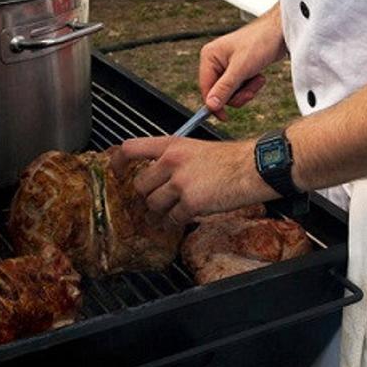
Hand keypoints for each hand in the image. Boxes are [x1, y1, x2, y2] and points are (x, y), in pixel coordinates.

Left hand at [110, 135, 269, 225]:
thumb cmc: (229, 158)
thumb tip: (156, 175)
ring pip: (153, 204)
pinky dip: (178, 221)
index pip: (131, 149)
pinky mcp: (191, 202)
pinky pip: (172, 219)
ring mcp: (180, 182)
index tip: (115, 172)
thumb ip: (172, 158)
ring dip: (162, 210)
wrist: (251, 167)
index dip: (117, 163)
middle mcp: (171, 161)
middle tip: (160, 198)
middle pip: (140, 185)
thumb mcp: (195, 148)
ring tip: (177, 207)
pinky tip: (188, 215)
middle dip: (148, 195)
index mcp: (171, 145)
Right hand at [199, 4, 285, 117]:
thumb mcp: (241, 69)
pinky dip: (251, 85)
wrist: (280, 32)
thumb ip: (225, 88)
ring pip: (231, 92)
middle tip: (250, 89)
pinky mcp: (239, 68)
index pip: (205, 88)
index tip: (225, 117)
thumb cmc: (260, 42)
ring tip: (256, 79)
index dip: (215, 104)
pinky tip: (258, 75)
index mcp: (209, 56)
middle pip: (219, 93)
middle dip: (237, 94)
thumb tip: (211, 105)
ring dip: (246, 90)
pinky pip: (240, 87)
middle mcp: (216, 60)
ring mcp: (227, 65)